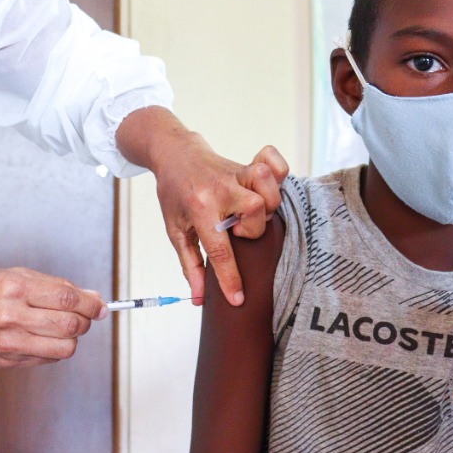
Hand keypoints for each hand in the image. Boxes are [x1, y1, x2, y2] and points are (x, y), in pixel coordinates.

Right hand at [0, 268, 105, 367]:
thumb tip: (92, 297)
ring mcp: (8, 341)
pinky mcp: (7, 360)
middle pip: (70, 324)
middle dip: (86, 321)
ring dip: (73, 338)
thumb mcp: (11, 276)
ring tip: (64, 327)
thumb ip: (52, 286)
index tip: (101, 306)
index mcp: (12, 286)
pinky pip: (48, 359)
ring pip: (64, 347)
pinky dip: (56, 349)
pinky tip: (44, 338)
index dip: (91, 303)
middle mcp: (10, 314)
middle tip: (85, 316)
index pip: (66, 297)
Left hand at [155, 141, 288, 306]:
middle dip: (251, 229)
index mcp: (199, 208)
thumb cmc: (175, 194)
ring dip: (267, 205)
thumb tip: (199, 297)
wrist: (174, 154)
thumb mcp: (176, 230)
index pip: (219, 250)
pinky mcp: (247, 163)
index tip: (238, 299)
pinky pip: (274, 162)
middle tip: (236, 230)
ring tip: (251, 212)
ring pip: (267, 187)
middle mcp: (221, 188)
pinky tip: (267, 187)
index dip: (230, 278)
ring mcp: (236, 173)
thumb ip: (189, 264)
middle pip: (254, 211)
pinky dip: (278, 173)